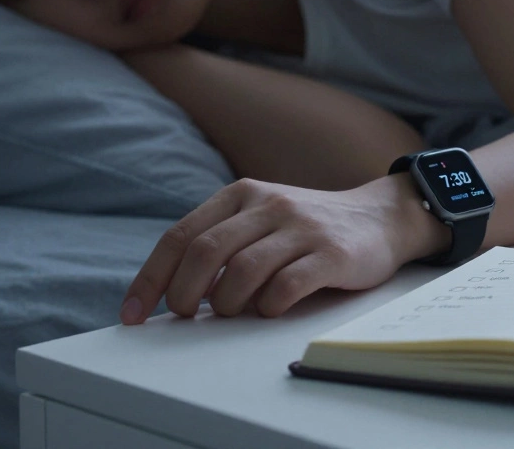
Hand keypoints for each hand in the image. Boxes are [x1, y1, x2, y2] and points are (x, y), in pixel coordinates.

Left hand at [119, 176, 448, 320]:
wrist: (380, 216)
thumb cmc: (308, 229)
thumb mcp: (261, 219)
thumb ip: (223, 242)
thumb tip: (174, 292)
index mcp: (242, 194)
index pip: (181, 236)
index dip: (151, 278)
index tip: (133, 313)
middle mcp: (269, 205)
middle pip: (205, 252)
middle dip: (183, 294)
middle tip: (184, 317)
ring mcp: (301, 228)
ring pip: (242, 271)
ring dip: (226, 304)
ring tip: (231, 312)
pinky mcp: (332, 254)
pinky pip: (286, 286)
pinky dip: (268, 307)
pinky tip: (270, 309)